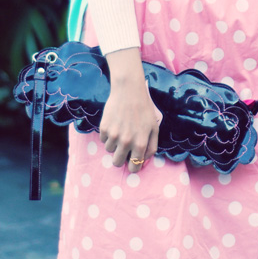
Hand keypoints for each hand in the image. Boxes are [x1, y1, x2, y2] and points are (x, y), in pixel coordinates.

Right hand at [99, 48, 159, 172]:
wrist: (129, 91)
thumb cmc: (144, 109)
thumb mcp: (154, 128)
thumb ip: (151, 147)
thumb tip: (144, 160)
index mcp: (140, 144)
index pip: (134, 168)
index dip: (133, 167)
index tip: (132, 162)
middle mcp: (126, 142)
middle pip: (117, 163)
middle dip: (120, 158)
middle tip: (123, 148)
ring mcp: (113, 135)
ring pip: (109, 150)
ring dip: (114, 144)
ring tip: (121, 130)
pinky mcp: (104, 128)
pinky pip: (103, 140)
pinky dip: (107, 135)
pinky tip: (114, 124)